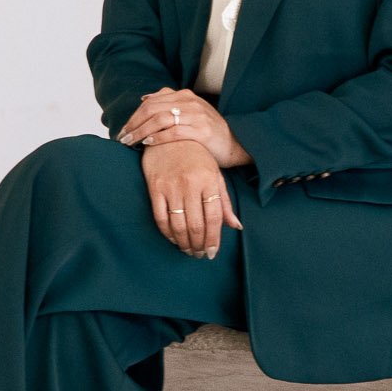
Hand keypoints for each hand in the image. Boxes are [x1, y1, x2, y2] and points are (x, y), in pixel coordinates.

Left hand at [116, 88, 251, 168]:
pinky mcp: (202, 131)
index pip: (151, 101)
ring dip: (141, 131)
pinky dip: (158, 137)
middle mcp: (190, 102)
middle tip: (122, 137)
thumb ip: (169, 105)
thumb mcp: (190, 112)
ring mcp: (197, 115)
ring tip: (131, 142)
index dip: (134, 115)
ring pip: (160, 119)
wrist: (235, 144)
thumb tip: (145, 99)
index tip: (124, 129)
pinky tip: (148, 143)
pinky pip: (174, 132)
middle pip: (152, 109)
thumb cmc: (207, 132)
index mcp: (184, 95)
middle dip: (134, 123)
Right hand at [138, 141, 243, 257]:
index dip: (213, 239)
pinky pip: (160, 217)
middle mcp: (190, 184)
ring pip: (178, 224)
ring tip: (188, 250)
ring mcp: (171, 186)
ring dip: (184, 242)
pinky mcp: (155, 187)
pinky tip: (173, 239)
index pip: (214, 218)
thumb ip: (224, 202)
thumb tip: (236, 226)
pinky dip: (167, 233)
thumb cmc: (196, 157)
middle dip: (199, 245)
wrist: (169, 136)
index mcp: (209, 180)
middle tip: (199, 254)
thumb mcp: (215, 175)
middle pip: (195, 224)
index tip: (212, 253)